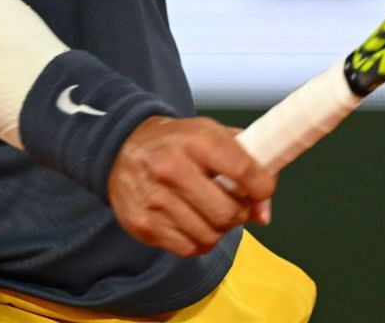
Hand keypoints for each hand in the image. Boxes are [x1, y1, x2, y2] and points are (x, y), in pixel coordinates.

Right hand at [106, 115, 275, 256]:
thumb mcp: (212, 136)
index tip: (261, 190)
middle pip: (228, 213)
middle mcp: (173, 168)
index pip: (244, 171)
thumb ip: (247, 165)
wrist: (121, 147)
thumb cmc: (177, 142)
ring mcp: (156, 199)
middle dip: (240, 214)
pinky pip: (189, 249)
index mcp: (196, 140)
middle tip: (234, 205)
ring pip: (210, 236)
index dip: (262, 187)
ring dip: (219, 230)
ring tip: (211, 213)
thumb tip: (262, 215)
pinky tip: (193, 222)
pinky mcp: (144, 224)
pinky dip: (198, 241)